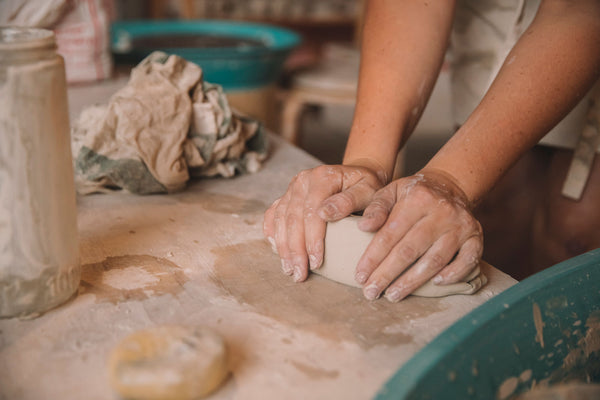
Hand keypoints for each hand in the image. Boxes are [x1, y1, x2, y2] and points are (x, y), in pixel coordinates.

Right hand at [263, 161, 386, 281]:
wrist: (357, 176)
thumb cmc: (366, 187)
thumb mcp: (368, 191)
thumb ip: (350, 200)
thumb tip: (325, 213)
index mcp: (322, 178)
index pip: (312, 212)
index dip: (312, 239)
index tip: (316, 262)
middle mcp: (302, 180)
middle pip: (293, 218)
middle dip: (295, 250)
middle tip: (299, 274)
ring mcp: (292, 188)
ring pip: (280, 219)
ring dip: (283, 247)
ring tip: (289, 269)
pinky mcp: (286, 196)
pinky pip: (273, 214)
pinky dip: (272, 232)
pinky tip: (276, 250)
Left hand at [355, 169, 482, 301]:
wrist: (450, 185)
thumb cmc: (413, 194)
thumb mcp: (391, 191)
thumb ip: (376, 208)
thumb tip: (363, 227)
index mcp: (417, 199)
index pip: (390, 233)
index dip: (373, 257)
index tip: (360, 276)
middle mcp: (441, 212)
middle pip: (410, 250)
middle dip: (387, 274)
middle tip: (371, 292)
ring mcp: (460, 226)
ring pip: (435, 259)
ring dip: (412, 281)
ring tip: (393, 295)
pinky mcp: (476, 236)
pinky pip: (468, 260)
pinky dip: (454, 274)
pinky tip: (436, 285)